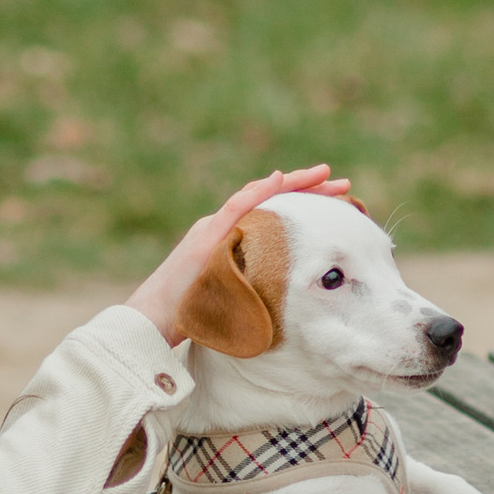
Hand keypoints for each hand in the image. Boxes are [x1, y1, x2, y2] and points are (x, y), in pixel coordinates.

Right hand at [127, 164, 351, 343]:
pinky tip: (279, 180)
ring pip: (256, 195)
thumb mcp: (229, 295)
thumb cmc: (190, 314)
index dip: (299, 203)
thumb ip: (250, 283)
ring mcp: (213, 228)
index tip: (331, 199)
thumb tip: (283, 294)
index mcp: (229, 238)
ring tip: (323, 174)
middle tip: (340, 180)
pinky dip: (258, 193)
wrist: (153, 319)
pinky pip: (235, 209)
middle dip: (306, 188)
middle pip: (269, 199)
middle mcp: (222, 227)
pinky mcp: (206, 237)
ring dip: (291, 183)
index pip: (269, 213)